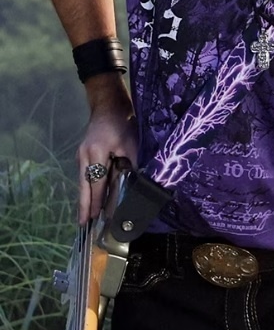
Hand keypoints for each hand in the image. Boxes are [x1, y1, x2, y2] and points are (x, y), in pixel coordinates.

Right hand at [77, 108, 137, 224]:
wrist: (108, 103)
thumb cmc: (122, 122)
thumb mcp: (131, 144)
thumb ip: (131, 165)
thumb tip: (135, 186)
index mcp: (96, 153)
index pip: (97, 183)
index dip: (98, 201)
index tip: (97, 217)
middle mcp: (84, 156)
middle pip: (84, 186)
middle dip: (84, 206)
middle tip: (83, 225)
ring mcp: (81, 154)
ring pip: (82, 181)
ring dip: (84, 199)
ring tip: (85, 218)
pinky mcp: (83, 153)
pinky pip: (85, 175)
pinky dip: (87, 188)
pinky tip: (89, 198)